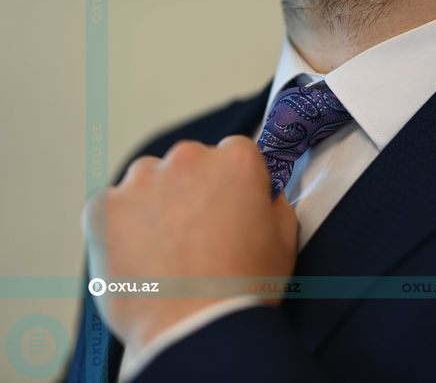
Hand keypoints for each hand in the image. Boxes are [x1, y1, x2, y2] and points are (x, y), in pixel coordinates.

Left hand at [82, 136, 297, 350]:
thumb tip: (267, 196)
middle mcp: (187, 158)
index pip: (234, 153)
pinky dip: (121, 226)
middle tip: (196, 234)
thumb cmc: (245, 289)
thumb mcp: (284, 242)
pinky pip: (112, 207)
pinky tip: (138, 257)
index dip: (234, 182)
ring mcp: (140, 181)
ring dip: (155, 203)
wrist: (197, 331)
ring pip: (148, 181)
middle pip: (188, 162)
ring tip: (165, 249)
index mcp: (235, 160)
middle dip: (192, 189)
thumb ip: (276, 206)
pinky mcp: (102, 208)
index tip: (231, 207)